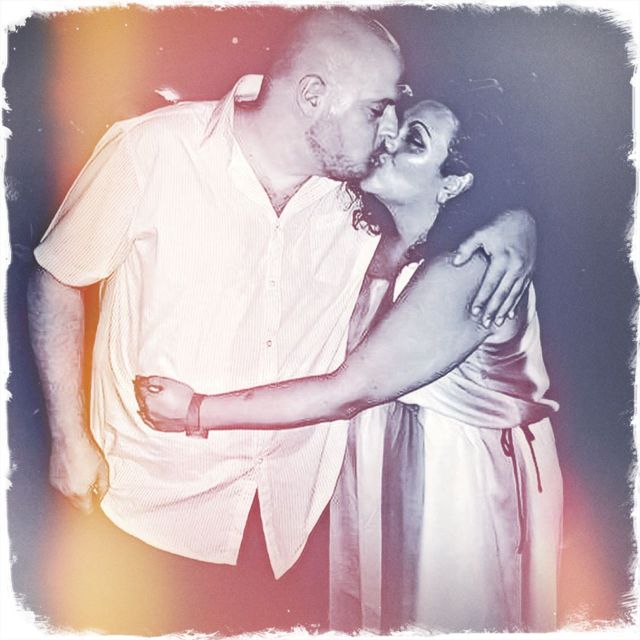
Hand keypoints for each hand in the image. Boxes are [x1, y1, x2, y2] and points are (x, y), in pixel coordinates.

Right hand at [50, 436, 107, 513]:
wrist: (70, 439)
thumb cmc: (87, 452)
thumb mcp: (103, 469)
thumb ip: (103, 486)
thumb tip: (101, 495)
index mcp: (80, 492)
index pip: (86, 509)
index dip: (94, 505)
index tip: (97, 499)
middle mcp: (66, 491)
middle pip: (77, 504)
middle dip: (85, 499)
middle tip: (93, 487)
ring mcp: (58, 485)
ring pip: (68, 495)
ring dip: (76, 491)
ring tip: (84, 477)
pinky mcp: (53, 477)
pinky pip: (62, 486)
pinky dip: (69, 484)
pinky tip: (75, 473)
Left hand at [134, 375, 193, 431]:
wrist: (195, 412)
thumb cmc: (184, 398)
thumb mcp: (167, 383)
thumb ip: (152, 380)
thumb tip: (142, 380)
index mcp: (149, 400)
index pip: (140, 389)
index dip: (139, 382)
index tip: (139, 378)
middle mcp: (148, 412)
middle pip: (140, 400)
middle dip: (140, 392)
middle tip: (141, 385)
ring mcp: (153, 421)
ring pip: (143, 411)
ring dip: (143, 403)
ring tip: (145, 397)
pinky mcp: (160, 427)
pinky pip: (148, 421)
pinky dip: (146, 415)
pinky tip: (147, 413)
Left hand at [453, 209, 535, 326]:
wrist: (525, 219)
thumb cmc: (499, 226)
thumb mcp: (481, 233)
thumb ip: (467, 247)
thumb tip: (455, 262)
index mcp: (502, 259)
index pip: (490, 284)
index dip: (482, 298)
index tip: (474, 311)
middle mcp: (516, 267)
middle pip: (502, 293)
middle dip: (493, 310)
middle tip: (484, 323)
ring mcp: (525, 270)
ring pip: (513, 295)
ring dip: (505, 310)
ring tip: (497, 323)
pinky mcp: (529, 271)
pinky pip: (522, 291)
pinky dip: (516, 303)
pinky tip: (510, 314)